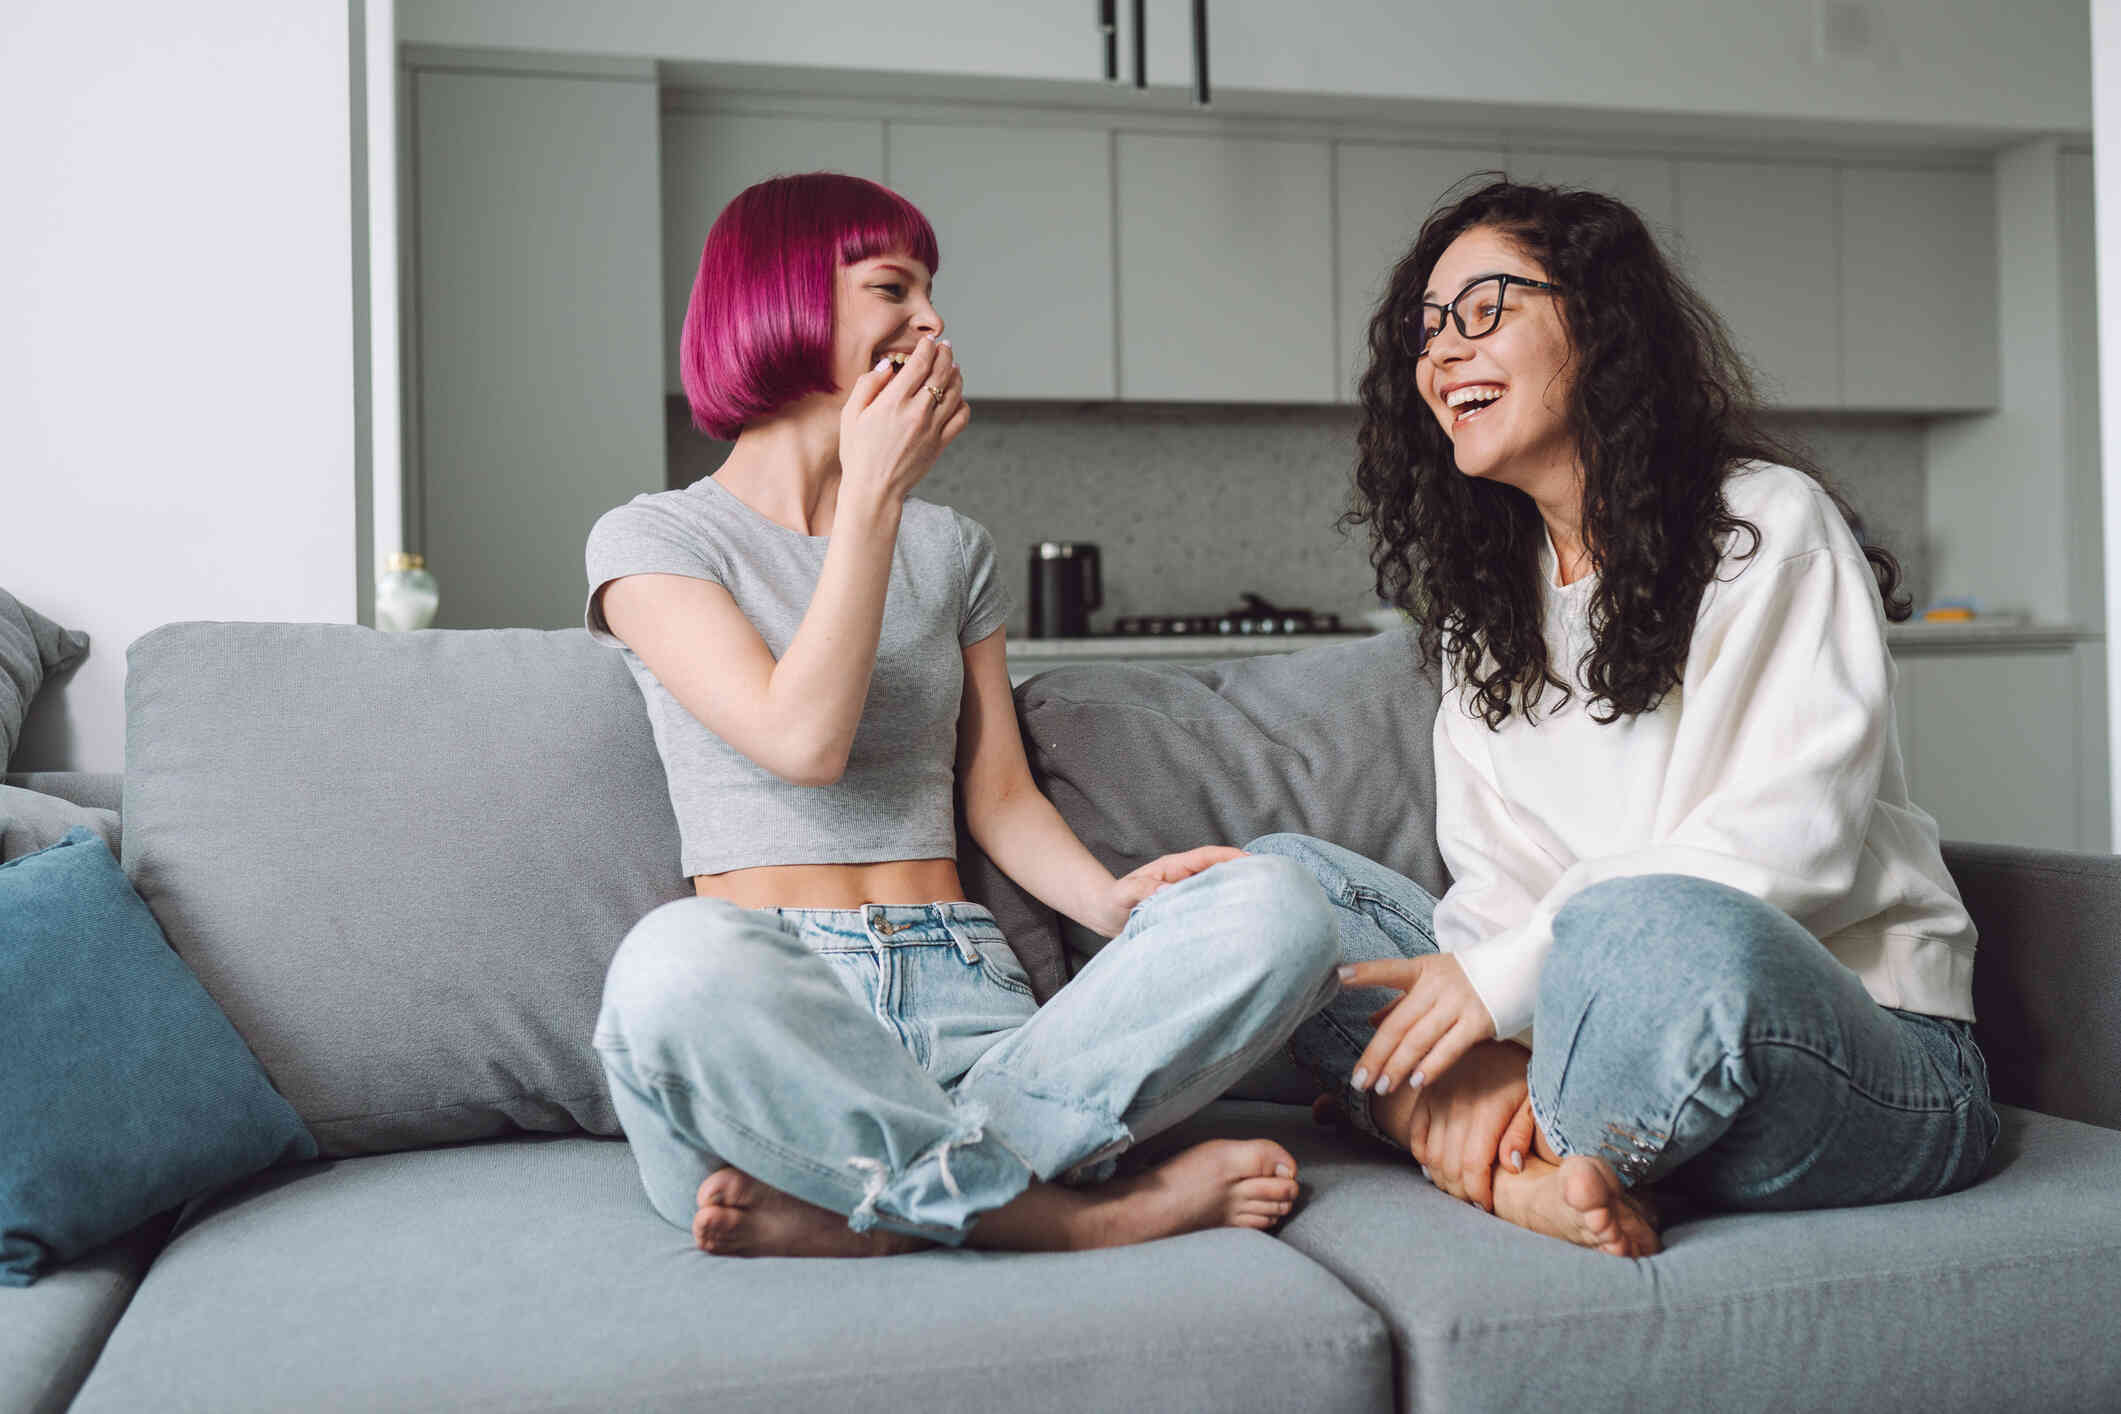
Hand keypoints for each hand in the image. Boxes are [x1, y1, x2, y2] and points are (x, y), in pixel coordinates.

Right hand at [838, 335, 968, 506]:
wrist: (873, 490)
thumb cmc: (857, 452)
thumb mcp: (850, 415)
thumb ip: (868, 385)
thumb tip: (888, 365)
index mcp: (892, 402)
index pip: (920, 364)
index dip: (928, 348)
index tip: (929, 341)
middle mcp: (916, 412)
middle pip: (941, 373)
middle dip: (945, 355)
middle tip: (945, 347)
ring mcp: (931, 429)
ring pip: (955, 392)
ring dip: (956, 375)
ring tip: (953, 367)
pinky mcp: (940, 444)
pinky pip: (961, 417)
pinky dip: (962, 403)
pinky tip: (956, 397)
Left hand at [1090, 846, 1246, 936]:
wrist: (1105, 916)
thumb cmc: (1114, 900)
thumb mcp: (1126, 893)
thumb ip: (1144, 890)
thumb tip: (1168, 894)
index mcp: (1174, 867)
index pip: (1208, 856)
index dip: (1230, 856)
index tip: (1252, 860)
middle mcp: (1184, 878)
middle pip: (1219, 870)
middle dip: (1241, 872)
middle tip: (1266, 882)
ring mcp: (1186, 894)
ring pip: (1216, 889)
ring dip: (1234, 892)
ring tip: (1259, 903)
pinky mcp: (1185, 911)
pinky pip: (1208, 907)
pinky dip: (1223, 911)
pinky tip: (1237, 923)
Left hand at [1340, 953, 1495, 1097]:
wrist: (1517, 969)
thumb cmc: (1466, 978)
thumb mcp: (1431, 979)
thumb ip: (1400, 1001)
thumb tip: (1370, 1021)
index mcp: (1422, 970)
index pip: (1389, 971)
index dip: (1365, 974)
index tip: (1339, 977)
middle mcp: (1438, 986)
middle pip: (1399, 1023)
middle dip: (1376, 1054)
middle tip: (1358, 1080)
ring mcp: (1459, 1003)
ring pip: (1420, 1040)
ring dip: (1398, 1067)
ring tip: (1380, 1088)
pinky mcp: (1479, 1021)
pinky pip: (1450, 1048)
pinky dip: (1431, 1066)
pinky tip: (1415, 1083)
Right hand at [1394, 1040, 1537, 1213]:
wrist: (1493, 1024)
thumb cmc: (1519, 1068)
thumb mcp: (1533, 1096)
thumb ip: (1521, 1131)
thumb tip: (1511, 1166)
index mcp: (1486, 1110)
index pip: (1472, 1165)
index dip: (1477, 1192)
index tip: (1486, 1206)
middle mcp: (1457, 1107)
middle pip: (1448, 1166)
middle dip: (1460, 1191)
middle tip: (1472, 1201)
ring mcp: (1437, 1100)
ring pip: (1430, 1154)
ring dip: (1441, 1178)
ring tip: (1457, 1187)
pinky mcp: (1426, 1095)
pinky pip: (1416, 1134)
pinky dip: (1422, 1155)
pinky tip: (1435, 1165)